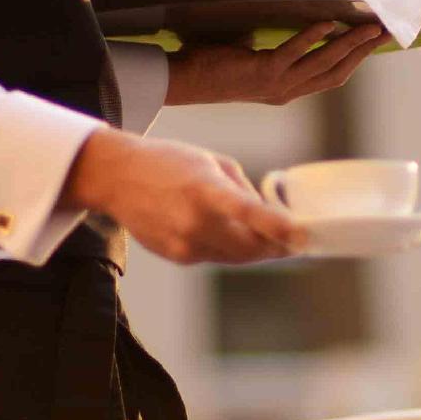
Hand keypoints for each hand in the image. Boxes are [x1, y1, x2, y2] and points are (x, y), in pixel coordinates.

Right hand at [62, 128, 306, 263]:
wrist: (117, 177)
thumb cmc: (169, 162)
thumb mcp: (213, 163)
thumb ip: (243, 191)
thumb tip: (269, 215)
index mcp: (205, 190)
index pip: (248, 213)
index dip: (279, 227)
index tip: (303, 235)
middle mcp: (194, 221)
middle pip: (250, 247)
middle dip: (277, 246)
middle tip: (296, 242)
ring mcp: (184, 244)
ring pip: (236, 257)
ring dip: (257, 250)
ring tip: (271, 238)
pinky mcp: (177, 256)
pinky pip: (216, 257)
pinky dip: (230, 249)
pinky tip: (229, 233)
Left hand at [163, 20, 383, 107]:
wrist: (182, 81)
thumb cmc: (213, 65)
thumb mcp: (254, 57)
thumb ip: (278, 48)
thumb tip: (298, 18)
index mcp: (288, 90)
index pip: (333, 76)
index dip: (357, 59)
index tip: (378, 41)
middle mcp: (288, 91)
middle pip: (338, 71)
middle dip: (364, 50)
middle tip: (386, 31)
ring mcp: (276, 85)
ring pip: (323, 64)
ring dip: (348, 44)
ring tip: (369, 27)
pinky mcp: (262, 72)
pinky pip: (293, 53)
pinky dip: (312, 38)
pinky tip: (327, 23)